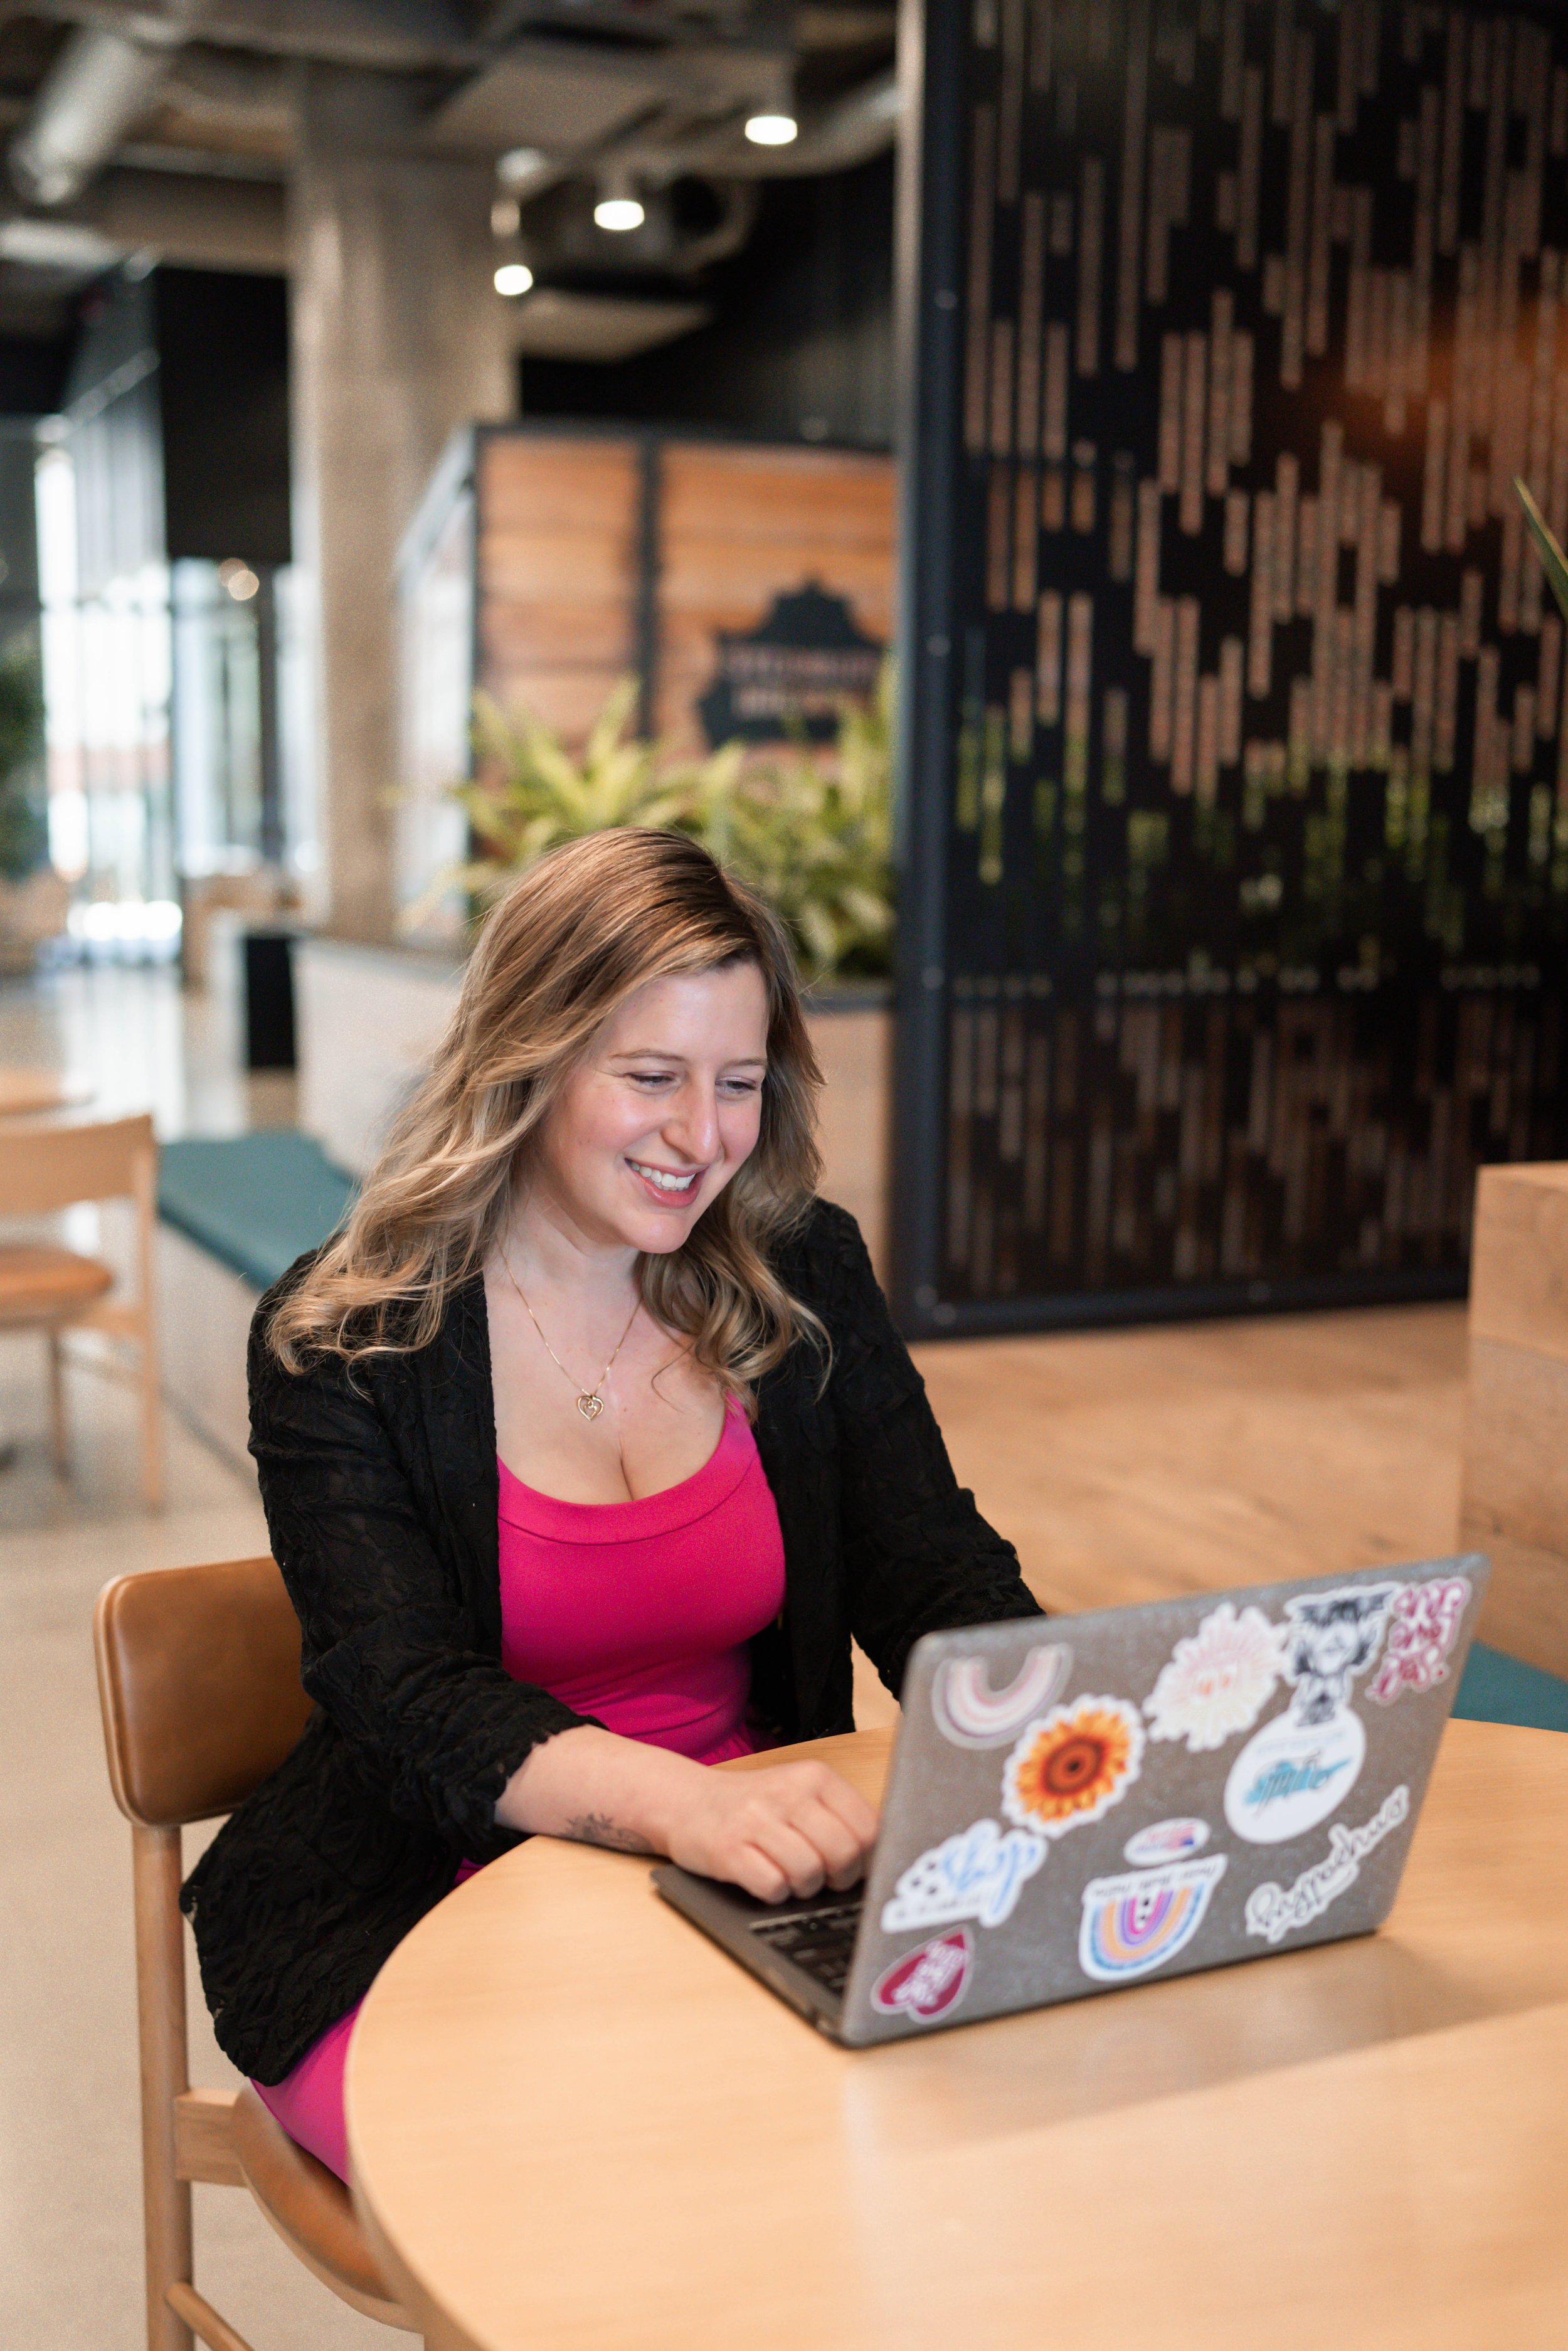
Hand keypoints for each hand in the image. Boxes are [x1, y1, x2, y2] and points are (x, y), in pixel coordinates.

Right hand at [657, 1758, 879, 1903]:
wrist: (687, 1801)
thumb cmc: (754, 1806)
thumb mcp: (801, 1794)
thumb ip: (841, 1816)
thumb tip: (884, 1855)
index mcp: (814, 1777)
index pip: (868, 1828)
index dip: (867, 1859)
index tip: (854, 1866)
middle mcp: (787, 1793)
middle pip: (843, 1853)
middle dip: (839, 1878)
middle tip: (824, 1877)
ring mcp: (755, 1820)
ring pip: (809, 1873)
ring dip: (804, 1887)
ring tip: (791, 1877)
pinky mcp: (728, 1850)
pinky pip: (772, 1887)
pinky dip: (775, 1893)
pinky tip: (766, 1879)